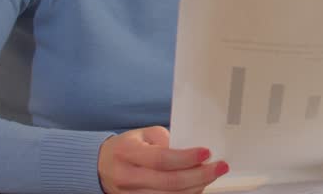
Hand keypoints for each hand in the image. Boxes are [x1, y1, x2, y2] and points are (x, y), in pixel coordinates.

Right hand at [98, 126, 228, 193]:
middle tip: (220, 167)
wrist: (102, 166)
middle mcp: (127, 177)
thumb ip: (167, 140)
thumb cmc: (129, 147)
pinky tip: (197, 186)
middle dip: (199, 175)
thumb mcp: (144, 134)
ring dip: (196, 187)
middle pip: (169, 182)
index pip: (161, 159)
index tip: (207, 152)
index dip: (186, 158)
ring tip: (211, 175)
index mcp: (127, 153)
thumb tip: (193, 152)